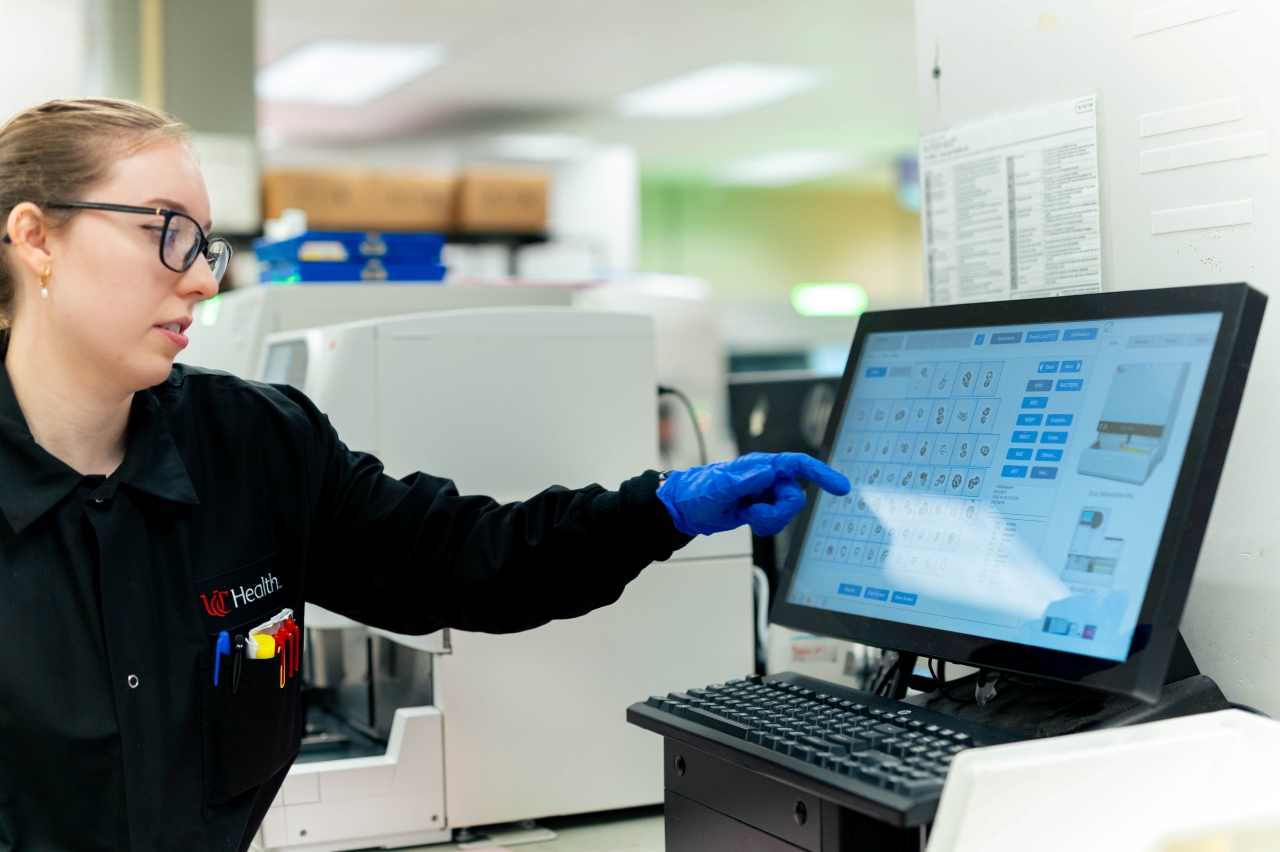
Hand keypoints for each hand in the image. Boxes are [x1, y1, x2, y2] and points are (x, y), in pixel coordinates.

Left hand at [657, 452, 850, 536]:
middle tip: (753, 513)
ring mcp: (766, 494)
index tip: (840, 487)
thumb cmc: (699, 492)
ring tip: (748, 516)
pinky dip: (766, 526)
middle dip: (778, 511)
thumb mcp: (720, 486)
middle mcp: (767, 478)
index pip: (798, 465)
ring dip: (770, 520)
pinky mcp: (762, 509)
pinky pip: (778, 522)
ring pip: (788, 512)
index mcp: (761, 465)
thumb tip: (768, 472)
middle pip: (795, 497)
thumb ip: (745, 480)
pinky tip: (749, 521)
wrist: (687, 510)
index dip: (821, 473)